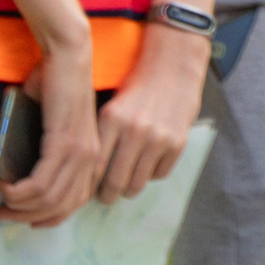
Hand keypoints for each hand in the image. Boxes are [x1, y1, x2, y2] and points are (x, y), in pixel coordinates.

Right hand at [0, 41, 101, 225]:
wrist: (67, 55)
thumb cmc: (56, 84)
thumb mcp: (53, 124)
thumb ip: (44, 148)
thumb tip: (20, 170)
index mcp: (90, 156)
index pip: (75, 202)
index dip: (49, 217)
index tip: (26, 218)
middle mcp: (89, 158)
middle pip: (60, 207)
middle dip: (28, 217)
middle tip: (4, 213)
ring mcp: (78, 152)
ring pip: (49, 200)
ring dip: (20, 207)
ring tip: (1, 199)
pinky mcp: (63, 143)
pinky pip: (40, 184)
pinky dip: (18, 192)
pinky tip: (4, 185)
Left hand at [94, 30, 209, 201]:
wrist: (174, 67)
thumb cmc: (138, 87)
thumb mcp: (112, 105)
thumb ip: (101, 135)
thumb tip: (86, 173)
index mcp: (111, 118)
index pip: (94, 167)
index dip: (89, 185)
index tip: (88, 191)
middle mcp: (134, 130)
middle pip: (115, 182)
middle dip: (108, 195)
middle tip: (106, 196)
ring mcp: (158, 138)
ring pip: (137, 184)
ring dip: (130, 189)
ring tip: (126, 185)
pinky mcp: (177, 143)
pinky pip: (159, 175)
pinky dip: (152, 174)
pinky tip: (148, 163)